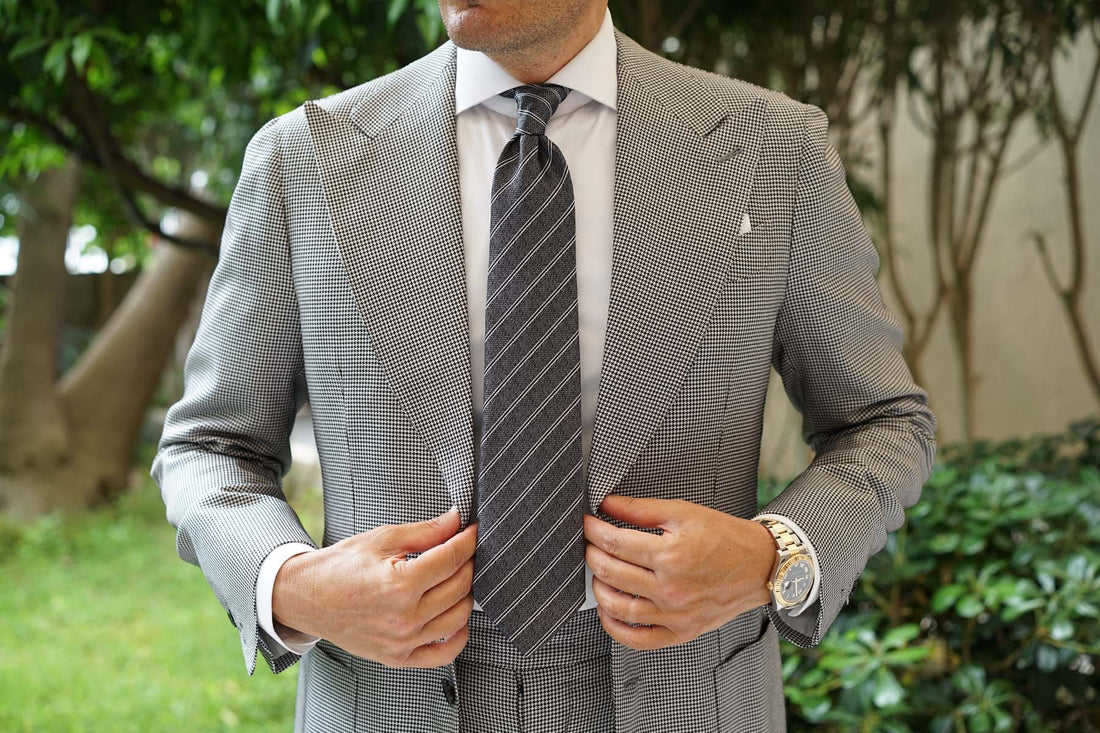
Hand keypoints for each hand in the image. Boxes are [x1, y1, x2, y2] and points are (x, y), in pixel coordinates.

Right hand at [272, 507, 477, 667]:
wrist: (306, 597)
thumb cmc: (341, 566)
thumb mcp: (382, 539)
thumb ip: (425, 531)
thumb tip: (456, 520)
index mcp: (399, 584)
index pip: (452, 559)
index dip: (468, 540)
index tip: (473, 531)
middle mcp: (404, 617)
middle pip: (459, 587)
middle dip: (468, 562)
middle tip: (464, 549)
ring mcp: (402, 642)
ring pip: (458, 617)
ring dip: (466, 593)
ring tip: (458, 576)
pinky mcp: (398, 657)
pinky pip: (444, 654)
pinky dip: (459, 636)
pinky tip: (457, 617)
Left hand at [583, 495, 775, 650]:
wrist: (759, 565)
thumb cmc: (725, 538)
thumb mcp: (683, 512)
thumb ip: (641, 509)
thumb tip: (607, 504)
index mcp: (671, 555)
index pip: (615, 543)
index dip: (593, 531)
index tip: (587, 523)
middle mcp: (671, 588)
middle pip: (611, 573)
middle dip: (592, 554)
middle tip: (590, 544)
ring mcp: (675, 615)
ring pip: (618, 607)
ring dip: (598, 589)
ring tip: (597, 573)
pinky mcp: (681, 632)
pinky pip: (638, 640)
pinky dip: (615, 628)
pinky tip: (608, 610)